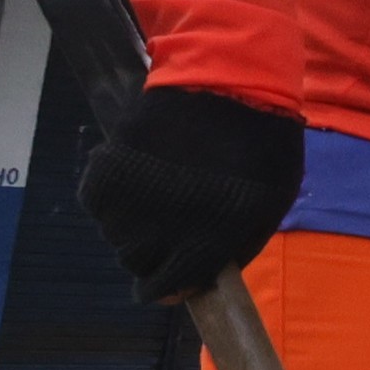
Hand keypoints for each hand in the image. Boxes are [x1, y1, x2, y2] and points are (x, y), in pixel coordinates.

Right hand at [77, 85, 302, 302]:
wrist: (227, 79)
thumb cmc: (260, 142)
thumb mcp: (269, 203)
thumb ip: (237, 245)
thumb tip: (206, 277)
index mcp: (211, 237)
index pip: (172, 285)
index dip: (167, 290)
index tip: (166, 287)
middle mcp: (165, 227)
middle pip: (138, 263)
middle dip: (151, 256)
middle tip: (167, 232)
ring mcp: (132, 200)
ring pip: (116, 236)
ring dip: (132, 226)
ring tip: (157, 197)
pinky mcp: (107, 172)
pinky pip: (99, 205)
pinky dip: (114, 199)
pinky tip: (140, 179)